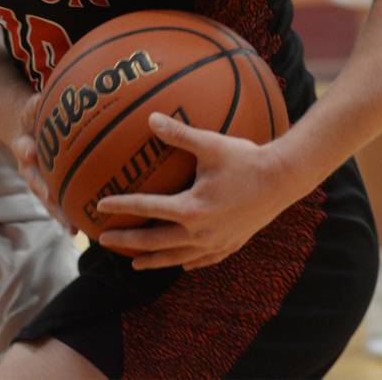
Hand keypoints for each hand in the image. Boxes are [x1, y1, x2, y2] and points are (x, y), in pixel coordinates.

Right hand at [10, 92, 77, 234]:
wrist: (31, 132)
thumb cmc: (35, 117)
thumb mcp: (31, 107)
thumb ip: (34, 104)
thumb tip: (40, 98)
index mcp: (24, 146)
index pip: (23, 148)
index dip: (26, 150)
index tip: (31, 153)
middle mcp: (31, 169)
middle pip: (37, 185)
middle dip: (47, 197)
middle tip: (57, 205)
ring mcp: (42, 183)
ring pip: (50, 201)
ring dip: (60, 214)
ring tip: (73, 228)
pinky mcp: (56, 190)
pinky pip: (64, 204)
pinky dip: (72, 215)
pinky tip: (86, 227)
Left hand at [94, 111, 290, 269]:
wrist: (282, 181)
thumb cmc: (245, 159)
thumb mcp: (210, 144)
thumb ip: (179, 134)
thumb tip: (150, 118)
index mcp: (191, 209)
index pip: (146, 209)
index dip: (121, 207)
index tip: (100, 207)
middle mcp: (200, 233)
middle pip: (154, 242)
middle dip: (127, 242)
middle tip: (104, 240)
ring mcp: (215, 243)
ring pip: (175, 258)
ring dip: (152, 260)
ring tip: (133, 263)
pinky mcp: (230, 246)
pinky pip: (201, 261)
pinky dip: (184, 263)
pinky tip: (178, 263)